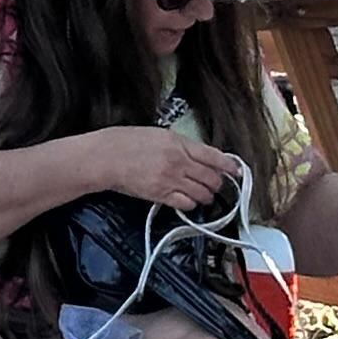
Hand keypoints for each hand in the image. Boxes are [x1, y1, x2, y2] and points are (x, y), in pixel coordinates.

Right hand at [87, 126, 241, 212]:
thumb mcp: (157, 134)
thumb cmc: (123, 142)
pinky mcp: (160, 195)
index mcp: (178, 143)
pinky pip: (187, 204)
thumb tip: (202, 155)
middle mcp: (178, 162)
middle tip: (215, 184)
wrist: (102, 158)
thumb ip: (181, 145)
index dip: (229, 166)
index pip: (214, 157)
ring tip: (202, 194)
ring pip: (203, 193)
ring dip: (206, 195)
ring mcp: (170, 179)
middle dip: (217, 183)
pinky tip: (187, 200)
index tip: (235, 171)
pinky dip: (191, 204)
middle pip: (212, 178)